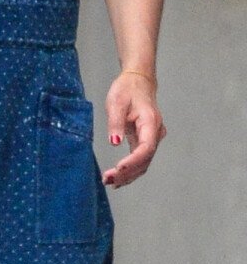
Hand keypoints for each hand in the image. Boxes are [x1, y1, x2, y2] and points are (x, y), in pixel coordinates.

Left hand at [103, 71, 164, 187]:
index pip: (146, 147)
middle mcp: (155, 133)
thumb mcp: (116, 102)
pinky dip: (130, 170)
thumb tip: (115, 143)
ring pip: (144, 163)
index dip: (133, 161)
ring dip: (128, 175)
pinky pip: (140, 159)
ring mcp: (152, 138)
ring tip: (109, 182)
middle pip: (145, 159)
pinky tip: (117, 179)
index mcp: (150, 122)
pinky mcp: (145, 141)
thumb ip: (116, 123)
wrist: (138, 82)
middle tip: (108, 180)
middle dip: (128, 172)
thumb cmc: (127, 89)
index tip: (118, 169)